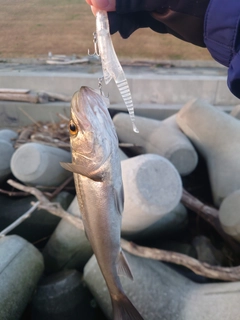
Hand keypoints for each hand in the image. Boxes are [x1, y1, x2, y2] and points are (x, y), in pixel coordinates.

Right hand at [85, 0, 208, 46]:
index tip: (94, 2)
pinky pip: (133, 14)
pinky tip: (124, 32)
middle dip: (109, 6)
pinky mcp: (153, 7)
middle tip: (102, 21)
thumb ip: (129, 0)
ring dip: (116, 18)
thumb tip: (97, 2)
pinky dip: (127, 23)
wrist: (216, 25)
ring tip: (113, 31)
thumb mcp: (161, 1)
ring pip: (125, 4)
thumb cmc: (196, 6)